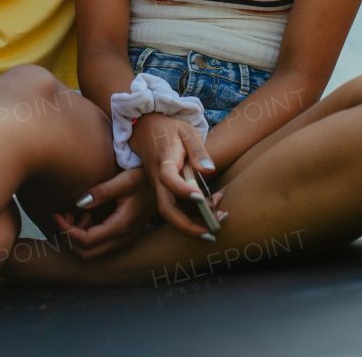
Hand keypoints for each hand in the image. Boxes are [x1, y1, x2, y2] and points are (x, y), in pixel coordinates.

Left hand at [52, 167, 155, 259]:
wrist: (167, 185)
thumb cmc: (146, 179)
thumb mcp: (125, 180)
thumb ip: (101, 192)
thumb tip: (79, 202)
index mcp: (121, 226)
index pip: (86, 241)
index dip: (67, 230)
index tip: (57, 213)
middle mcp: (123, 238)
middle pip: (86, 253)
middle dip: (69, 237)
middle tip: (63, 215)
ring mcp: (125, 240)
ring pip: (92, 253)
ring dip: (78, 237)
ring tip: (75, 215)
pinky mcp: (124, 236)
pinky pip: (100, 246)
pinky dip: (87, 236)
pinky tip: (87, 217)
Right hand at [130, 113, 219, 238]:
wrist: (145, 127)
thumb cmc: (169, 129)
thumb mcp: (187, 131)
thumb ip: (198, 151)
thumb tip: (208, 171)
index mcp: (164, 161)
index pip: (168, 178)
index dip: (182, 189)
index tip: (200, 197)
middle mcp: (157, 179)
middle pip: (166, 208)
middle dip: (187, 225)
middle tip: (210, 234)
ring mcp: (158, 187)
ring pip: (170, 212)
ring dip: (191, 224)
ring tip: (216, 226)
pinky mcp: (163, 190)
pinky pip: (175, 206)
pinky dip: (192, 214)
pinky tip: (212, 213)